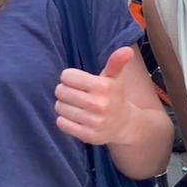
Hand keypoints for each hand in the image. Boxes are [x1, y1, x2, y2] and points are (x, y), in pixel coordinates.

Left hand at [55, 46, 170, 151]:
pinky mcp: (87, 136)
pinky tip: (75, 117)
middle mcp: (98, 105)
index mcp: (104, 87)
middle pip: (61, 91)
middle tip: (76, 93)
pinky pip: (61, 123)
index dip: (70, 77)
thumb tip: (127, 50)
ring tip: (76, 105)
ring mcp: (93, 122)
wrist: (124, 124)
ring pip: (59, 107)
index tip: (78, 81)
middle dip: (65, 90)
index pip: (67, 76)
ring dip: (64, 105)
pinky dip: (64, 119)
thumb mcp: (115, 78)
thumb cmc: (114, 96)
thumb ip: (116, 62)